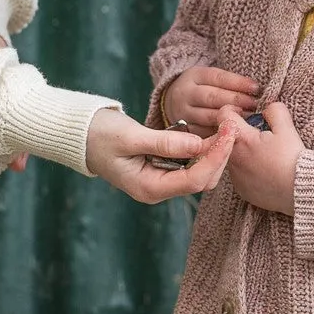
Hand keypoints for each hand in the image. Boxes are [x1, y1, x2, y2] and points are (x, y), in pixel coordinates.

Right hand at [86, 106, 239, 202]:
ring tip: (226, 124)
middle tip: (232, 124)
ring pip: (200, 172)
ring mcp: (162, 180)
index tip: (229, 132)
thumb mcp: (131, 137)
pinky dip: (204, 148)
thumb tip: (199, 144)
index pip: (194, 180)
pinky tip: (212, 130)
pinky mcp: (163, 168)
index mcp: (149, 188)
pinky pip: (191, 163)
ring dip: (215, 151)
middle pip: (203, 179)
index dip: (216, 157)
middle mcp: (158, 189)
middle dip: (220, 154)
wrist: (80, 135)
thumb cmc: (100, 135)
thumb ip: (165, 142)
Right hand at [160, 66, 258, 137]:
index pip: (218, 77)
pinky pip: (204, 133)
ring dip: (231, 119)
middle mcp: (185, 94)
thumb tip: (256, 89)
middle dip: (236, 101)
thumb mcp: (210, 79)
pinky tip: (235, 133)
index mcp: (194, 76)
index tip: (256, 87)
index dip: (238, 82)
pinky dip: (221, 134)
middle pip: (213, 97)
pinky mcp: (184, 131)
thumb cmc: (203, 90)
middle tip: (255, 105)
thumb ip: (229, 83)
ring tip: (249, 120)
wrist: (173, 104)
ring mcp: (183, 113)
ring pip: (209, 116)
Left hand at [224, 102, 301, 214]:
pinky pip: (240, 174)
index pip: (223, 115)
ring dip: (245, 152)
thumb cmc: (292, 158)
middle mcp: (231, 158)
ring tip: (266, 155)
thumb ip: (274, 110)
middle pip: (228, 137)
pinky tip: (266, 170)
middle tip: (262, 135)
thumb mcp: (286, 127)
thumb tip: (266, 108)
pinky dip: (249, 169)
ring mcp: (235, 176)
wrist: (299, 190)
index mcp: (240, 139)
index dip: (235, 110)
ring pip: (234, 156)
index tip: (246, 114)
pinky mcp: (241, 190)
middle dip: (242, 132)